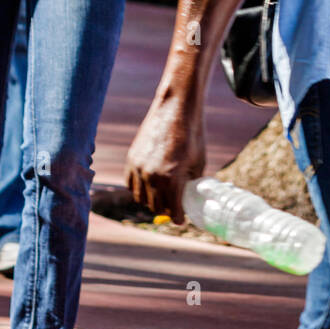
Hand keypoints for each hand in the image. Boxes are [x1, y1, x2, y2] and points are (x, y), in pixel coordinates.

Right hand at [124, 92, 204, 222]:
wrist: (176, 108)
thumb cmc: (192, 134)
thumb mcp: (199, 161)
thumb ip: (191, 181)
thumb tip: (190, 195)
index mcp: (172, 179)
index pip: (173, 209)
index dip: (178, 217)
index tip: (180, 220)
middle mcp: (152, 176)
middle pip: (155, 206)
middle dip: (165, 210)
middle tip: (172, 209)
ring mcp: (139, 167)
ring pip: (140, 197)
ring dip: (150, 201)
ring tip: (160, 199)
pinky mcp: (132, 158)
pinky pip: (130, 183)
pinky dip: (138, 189)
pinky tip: (147, 187)